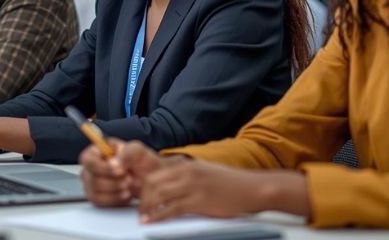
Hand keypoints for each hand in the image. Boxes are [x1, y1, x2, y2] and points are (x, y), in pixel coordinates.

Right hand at [79, 140, 165, 206]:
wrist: (149, 177)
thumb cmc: (140, 161)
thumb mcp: (137, 150)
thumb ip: (125, 153)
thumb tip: (112, 164)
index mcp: (96, 151)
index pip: (88, 160)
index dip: (102, 167)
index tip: (119, 171)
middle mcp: (90, 167)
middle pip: (91, 179)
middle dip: (113, 182)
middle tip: (129, 179)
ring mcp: (91, 183)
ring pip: (94, 192)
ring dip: (115, 191)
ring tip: (128, 187)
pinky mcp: (96, 197)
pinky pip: (99, 203)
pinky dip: (114, 200)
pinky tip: (124, 195)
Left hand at [138, 163, 309, 222]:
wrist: (252, 188)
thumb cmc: (229, 184)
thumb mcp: (203, 173)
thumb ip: (185, 177)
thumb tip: (168, 185)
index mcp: (186, 165)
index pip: (154, 172)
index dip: (141, 186)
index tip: (137, 197)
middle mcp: (186, 172)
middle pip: (151, 182)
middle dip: (141, 198)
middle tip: (139, 210)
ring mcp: (192, 186)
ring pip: (158, 195)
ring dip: (146, 208)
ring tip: (143, 218)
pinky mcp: (199, 201)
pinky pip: (171, 209)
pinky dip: (158, 217)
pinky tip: (152, 222)